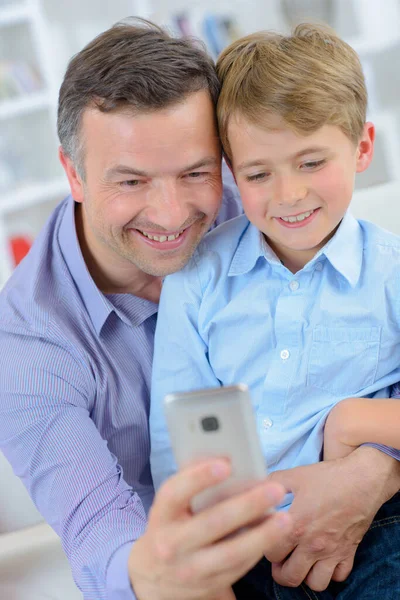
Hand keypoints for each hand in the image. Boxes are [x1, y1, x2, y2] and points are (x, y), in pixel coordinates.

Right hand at [128, 459, 290, 599]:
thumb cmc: (170, 527)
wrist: (154, 578)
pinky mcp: (210, 585)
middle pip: (212, 524)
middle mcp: (172, 544)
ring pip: (231, 553)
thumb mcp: (171, 507)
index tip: (226, 463)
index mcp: (161, 516)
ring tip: (285, 518)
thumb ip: (191, 484)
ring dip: (262, 535)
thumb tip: (223, 456)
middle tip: (274, 489)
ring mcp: (191, 569)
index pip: (174, 493)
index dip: (198, 477)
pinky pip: (239, 567)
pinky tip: (275, 533)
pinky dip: (259, 549)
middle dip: (246, 506)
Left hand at [266, 446, 399, 591]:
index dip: (265, 545)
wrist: (362, 479)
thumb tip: (255, 488)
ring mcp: (332, 552)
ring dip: (305, 575)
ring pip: (315, 583)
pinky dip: (330, 573)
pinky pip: (338, 577)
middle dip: (280, 570)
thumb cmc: (328, 477)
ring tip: (300, 561)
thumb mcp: (295, 475)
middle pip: (290, 577)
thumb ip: (271, 483)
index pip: (270, 553)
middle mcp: (313, 545)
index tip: (268, 538)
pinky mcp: (349, 553)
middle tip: (280, 558)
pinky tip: (323, 559)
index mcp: (296, 526)